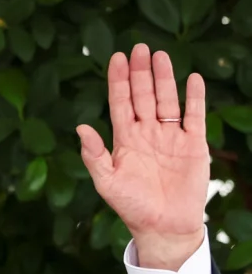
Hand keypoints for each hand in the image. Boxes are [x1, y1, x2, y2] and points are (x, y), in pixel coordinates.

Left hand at [76, 43, 208, 270]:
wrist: (163, 226)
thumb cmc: (132, 206)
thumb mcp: (106, 182)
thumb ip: (94, 155)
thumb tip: (80, 127)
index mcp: (124, 140)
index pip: (120, 103)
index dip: (118, 81)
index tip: (116, 58)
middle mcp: (147, 133)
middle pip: (143, 95)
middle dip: (140, 72)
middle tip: (138, 47)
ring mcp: (170, 137)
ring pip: (166, 100)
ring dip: (164, 78)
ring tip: (159, 56)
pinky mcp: (193, 145)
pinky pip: (194, 116)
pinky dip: (194, 98)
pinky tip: (192, 78)